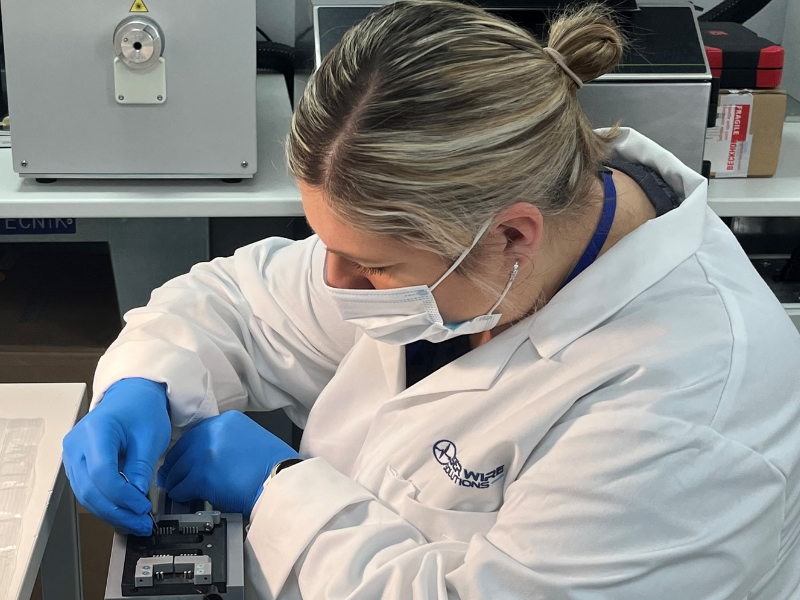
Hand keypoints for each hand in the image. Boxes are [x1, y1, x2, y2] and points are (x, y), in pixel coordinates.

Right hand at [63, 378, 170, 535]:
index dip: (121, 496)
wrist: (131, 396)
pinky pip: (88, 491)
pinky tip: (125, 512)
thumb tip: (137, 495)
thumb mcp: (150, 435)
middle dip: (117, 511)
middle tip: (142, 523)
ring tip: (136, 523)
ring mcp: (72, 456)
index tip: (142, 507)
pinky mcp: (77, 465)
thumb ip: (141, 466)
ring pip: (86, 496)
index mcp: (95, 431)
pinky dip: (106, 504)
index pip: (101, 473)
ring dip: (111, 513)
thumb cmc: (141, 409)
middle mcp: (76, 445)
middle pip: (90, 489)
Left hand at [156, 411, 298, 515]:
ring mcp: (205, 453)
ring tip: (177, 489)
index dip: (186, 450)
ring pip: (177, 469)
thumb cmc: (274, 465)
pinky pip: (181, 486)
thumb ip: (228, 440)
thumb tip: (209, 455)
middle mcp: (213, 432)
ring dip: (176, 481)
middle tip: (170, 476)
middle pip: (181, 450)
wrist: (281, 481)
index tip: (181, 459)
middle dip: (174, 466)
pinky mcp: (202, 476)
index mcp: (227, 420)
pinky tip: (185, 497)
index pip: (194, 434)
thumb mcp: (251, 437)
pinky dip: (180, 494)